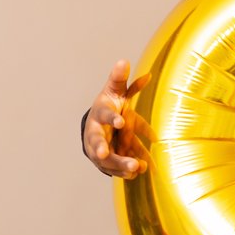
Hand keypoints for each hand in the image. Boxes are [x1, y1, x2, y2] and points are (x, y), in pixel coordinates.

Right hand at [83, 60, 151, 178]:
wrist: (96, 125)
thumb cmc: (108, 105)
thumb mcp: (114, 91)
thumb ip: (120, 80)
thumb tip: (124, 61)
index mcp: (99, 114)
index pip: (105, 115)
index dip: (112, 118)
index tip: (121, 121)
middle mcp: (96, 133)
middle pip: (97, 142)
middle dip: (102, 149)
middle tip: (105, 154)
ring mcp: (99, 149)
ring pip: (107, 159)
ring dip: (120, 164)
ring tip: (137, 168)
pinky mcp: (105, 161)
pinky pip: (114, 168)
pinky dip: (125, 172)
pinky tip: (138, 173)